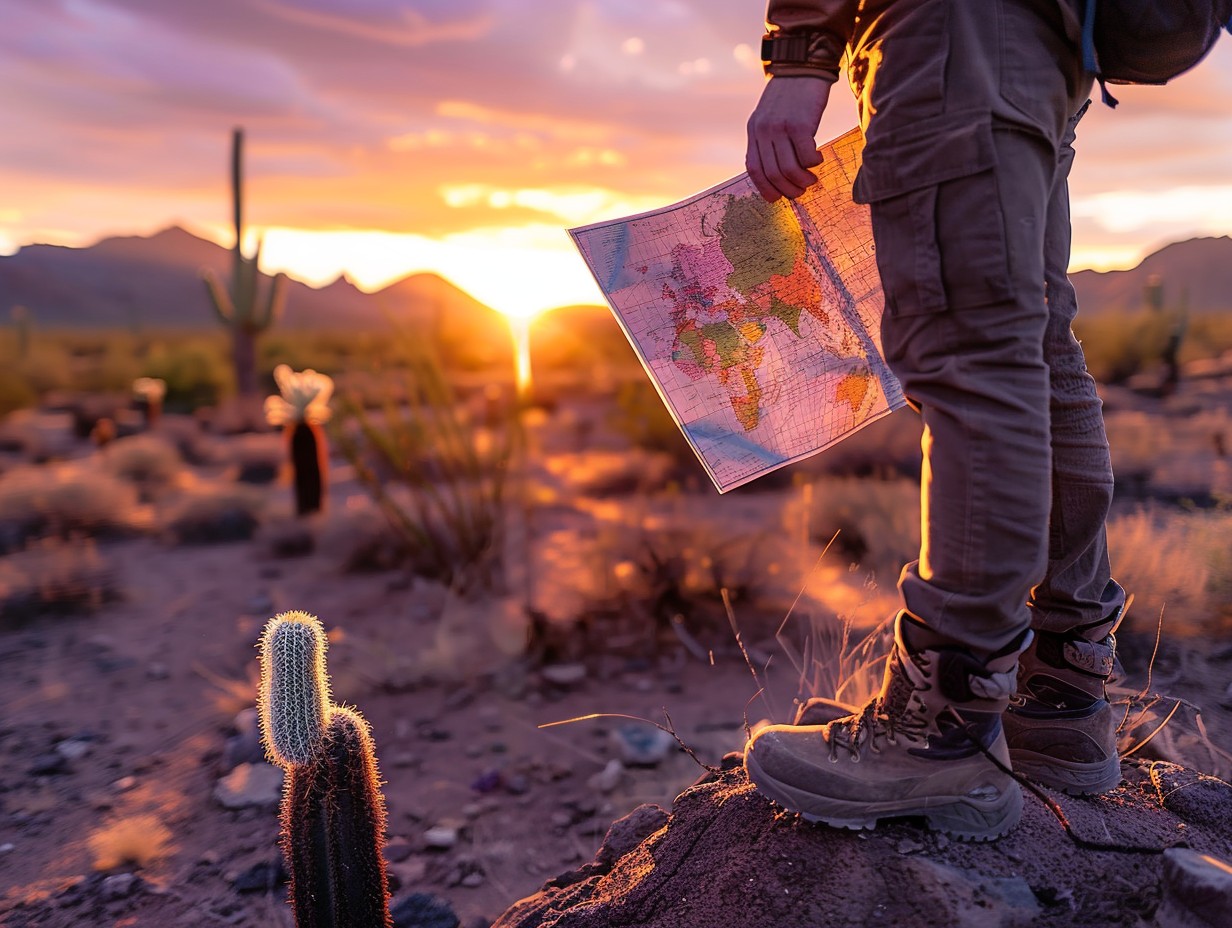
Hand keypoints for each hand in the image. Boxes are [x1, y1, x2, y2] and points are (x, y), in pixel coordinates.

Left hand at [745, 76, 832, 201]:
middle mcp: (763, 131)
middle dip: (788, 189)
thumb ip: (769, 140)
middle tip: (801, 191)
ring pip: (789, 169)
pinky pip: (806, 156)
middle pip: (773, 173)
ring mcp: (780, 127)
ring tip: (812, 180)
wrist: (802, 66)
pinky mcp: (800, 124)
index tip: (777, 198)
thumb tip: (777, 174)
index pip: (754, 169)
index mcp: (754, 131)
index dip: (765, 188)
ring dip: (802, 180)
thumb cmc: (790, 95)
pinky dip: (813, 163)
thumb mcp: (770, 116)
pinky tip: (818, 160)